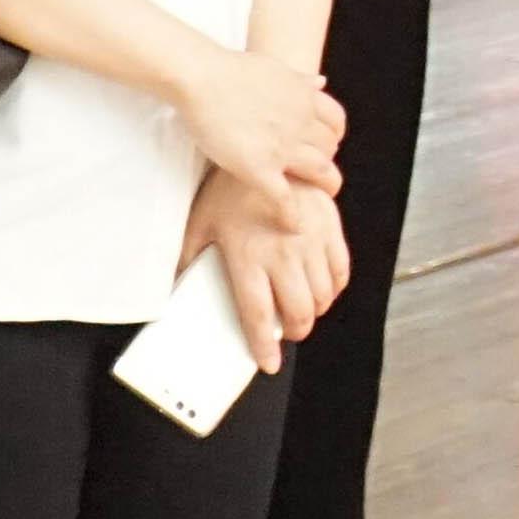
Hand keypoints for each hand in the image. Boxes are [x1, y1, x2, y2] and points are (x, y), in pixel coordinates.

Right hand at [175, 46, 343, 208]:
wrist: (202, 78)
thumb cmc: (230, 70)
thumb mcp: (276, 68)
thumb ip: (300, 79)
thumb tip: (322, 82)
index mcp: (305, 100)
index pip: (336, 122)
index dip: (334, 136)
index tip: (327, 144)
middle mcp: (300, 123)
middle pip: (329, 148)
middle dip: (327, 161)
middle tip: (320, 173)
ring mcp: (282, 147)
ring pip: (319, 171)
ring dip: (324, 185)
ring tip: (321, 195)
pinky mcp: (258, 167)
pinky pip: (284, 197)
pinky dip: (292, 214)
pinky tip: (295, 225)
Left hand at [181, 162, 349, 365]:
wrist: (270, 155)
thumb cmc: (231, 190)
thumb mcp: (200, 222)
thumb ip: (190, 257)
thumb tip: (177, 286)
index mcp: (247, 257)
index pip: (257, 313)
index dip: (263, 344)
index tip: (268, 363)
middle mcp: (282, 255)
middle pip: (299, 311)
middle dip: (295, 331)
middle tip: (288, 332)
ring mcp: (310, 242)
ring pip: (323, 295)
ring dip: (315, 312)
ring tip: (304, 311)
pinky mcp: (330, 229)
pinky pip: (341, 270)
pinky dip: (335, 288)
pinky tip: (325, 288)